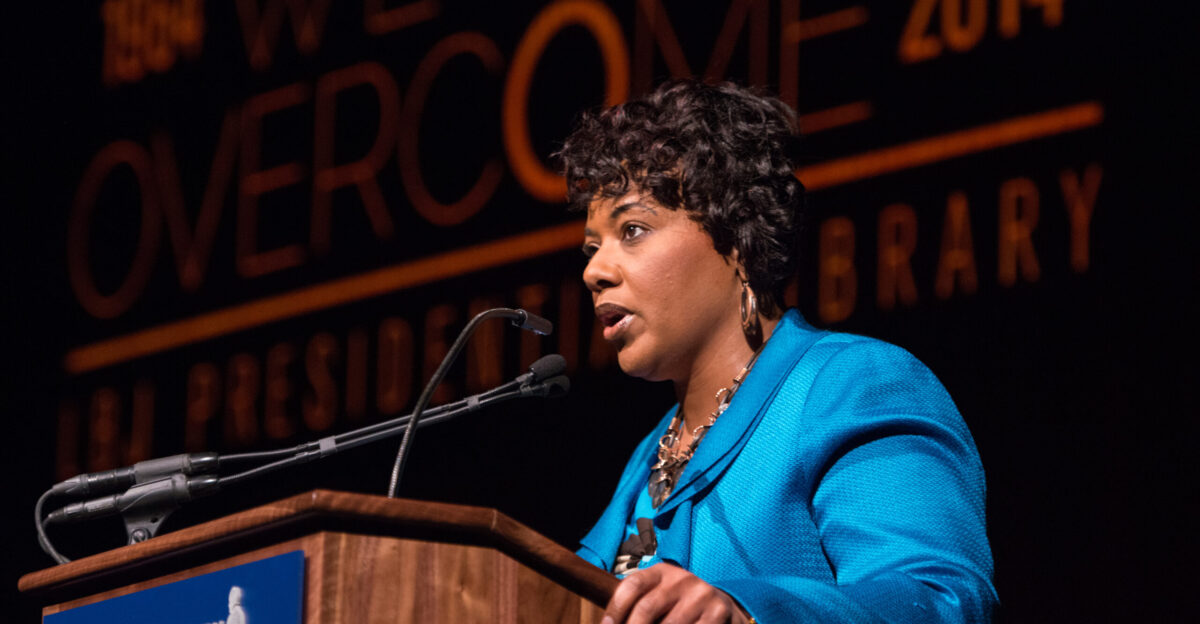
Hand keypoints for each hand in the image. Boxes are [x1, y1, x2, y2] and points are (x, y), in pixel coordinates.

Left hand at [602, 563, 750, 623]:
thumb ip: (637, 607)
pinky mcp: (717, 612)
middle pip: (647, 607)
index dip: (615, 609)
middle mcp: (681, 579)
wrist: (722, 607)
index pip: (632, 585)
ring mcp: (701, 595)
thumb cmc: (678, 606)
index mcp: (661, 572)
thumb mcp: (659, 597)